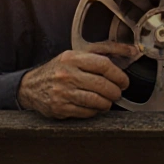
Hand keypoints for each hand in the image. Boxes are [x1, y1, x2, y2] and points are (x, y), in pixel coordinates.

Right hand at [17, 47, 131, 118]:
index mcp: (72, 58)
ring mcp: (62, 92)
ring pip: (96, 101)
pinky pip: (87, 112)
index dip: (119, 75)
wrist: (30, 86)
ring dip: (107, 103)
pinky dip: (95, 111)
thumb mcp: (77, 54)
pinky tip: (94, 107)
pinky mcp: (60, 108)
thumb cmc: (59, 69)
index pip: (104, 65)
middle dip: (115, 92)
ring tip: (107, 101)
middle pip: (102, 85)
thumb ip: (104, 51)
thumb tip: (132, 50)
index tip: (124, 82)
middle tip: (117, 93)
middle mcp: (66, 74)